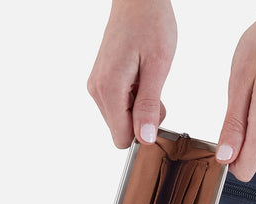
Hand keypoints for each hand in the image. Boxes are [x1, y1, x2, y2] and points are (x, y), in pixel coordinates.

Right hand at [87, 0, 176, 147]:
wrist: (138, 0)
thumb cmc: (151, 25)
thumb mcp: (158, 68)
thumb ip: (149, 106)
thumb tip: (144, 138)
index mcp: (109, 89)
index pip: (121, 138)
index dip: (142, 133)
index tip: (156, 112)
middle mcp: (97, 90)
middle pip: (121, 130)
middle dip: (142, 120)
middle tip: (154, 90)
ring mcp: (97, 86)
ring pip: (120, 119)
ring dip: (139, 109)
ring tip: (148, 80)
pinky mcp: (101, 82)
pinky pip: (119, 106)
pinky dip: (134, 99)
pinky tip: (140, 78)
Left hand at [215, 0, 255, 180]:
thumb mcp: (238, 84)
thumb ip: (233, 126)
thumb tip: (225, 157)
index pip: (245, 170)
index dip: (229, 161)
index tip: (224, 141)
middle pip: (255, 165)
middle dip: (240, 152)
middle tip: (235, 120)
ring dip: (253, 144)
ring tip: (249, 110)